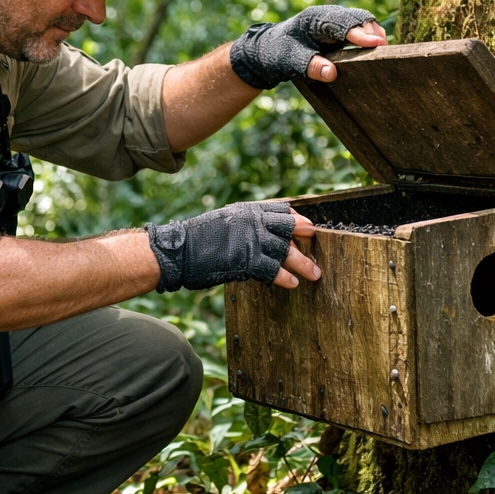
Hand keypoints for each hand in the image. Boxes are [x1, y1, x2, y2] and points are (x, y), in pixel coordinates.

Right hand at [146, 202, 320, 291]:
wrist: (177, 250)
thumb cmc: (197, 240)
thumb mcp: (224, 222)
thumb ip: (244, 225)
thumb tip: (262, 235)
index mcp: (246, 210)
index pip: (279, 210)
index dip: (295, 218)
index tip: (306, 225)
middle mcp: (251, 221)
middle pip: (287, 227)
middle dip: (305, 235)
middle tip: (317, 242)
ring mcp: (250, 240)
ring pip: (285, 250)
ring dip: (303, 263)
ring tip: (315, 273)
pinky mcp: (246, 259)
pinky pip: (272, 269)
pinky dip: (284, 277)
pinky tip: (292, 283)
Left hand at [228, 5, 388, 88]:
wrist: (268, 49)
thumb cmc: (277, 53)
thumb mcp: (289, 62)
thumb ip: (309, 67)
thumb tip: (332, 73)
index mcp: (314, 18)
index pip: (341, 23)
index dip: (359, 34)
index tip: (374, 45)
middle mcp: (327, 15)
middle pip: (357, 17)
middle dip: (372, 31)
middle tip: (385, 50)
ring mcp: (334, 21)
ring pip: (361, 21)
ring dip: (373, 34)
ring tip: (385, 52)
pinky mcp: (339, 30)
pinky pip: (359, 29)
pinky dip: (369, 37)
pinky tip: (376, 51)